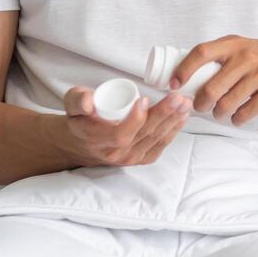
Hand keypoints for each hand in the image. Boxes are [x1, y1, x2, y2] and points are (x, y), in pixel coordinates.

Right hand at [59, 85, 190, 166]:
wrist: (83, 142)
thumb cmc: (80, 118)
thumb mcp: (72, 104)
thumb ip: (78, 99)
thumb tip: (89, 102)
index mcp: (98, 140)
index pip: (120, 135)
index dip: (134, 119)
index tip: (144, 99)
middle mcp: (116, 153)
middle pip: (144, 135)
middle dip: (163, 115)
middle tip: (177, 97)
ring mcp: (131, 158)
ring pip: (156, 139)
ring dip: (173, 121)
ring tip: (185, 104)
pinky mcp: (142, 159)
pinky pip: (160, 145)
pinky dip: (173, 130)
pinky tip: (183, 116)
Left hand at [172, 34, 257, 126]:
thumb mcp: (247, 47)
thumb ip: (223, 56)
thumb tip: (190, 75)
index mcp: (236, 45)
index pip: (201, 53)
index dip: (183, 69)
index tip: (174, 83)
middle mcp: (247, 57)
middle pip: (211, 87)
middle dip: (201, 103)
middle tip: (200, 107)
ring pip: (227, 103)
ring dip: (219, 113)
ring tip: (221, 113)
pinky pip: (246, 112)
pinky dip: (238, 119)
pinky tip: (238, 117)